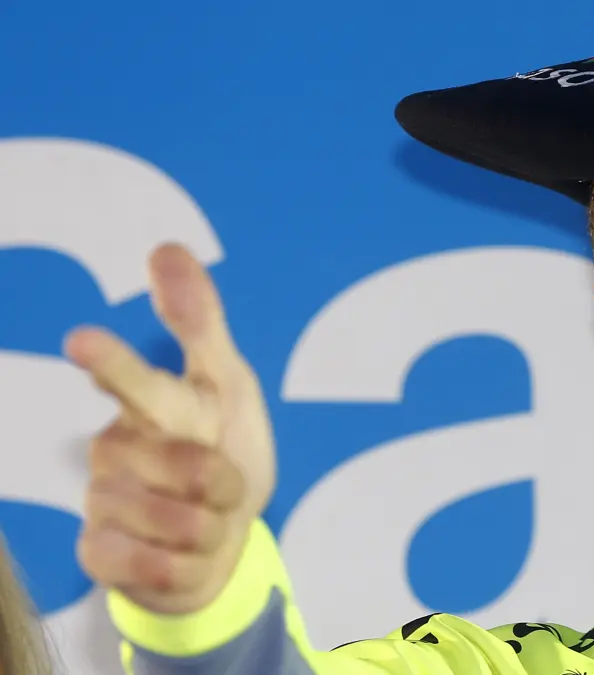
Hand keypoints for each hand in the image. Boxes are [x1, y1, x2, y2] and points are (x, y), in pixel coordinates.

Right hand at [66, 244, 276, 614]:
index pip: (135, 381)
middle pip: (182, 463)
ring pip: (178, 520)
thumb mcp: (228, 387)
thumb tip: (165, 247)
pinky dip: (186, 565)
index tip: (82, 341)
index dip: (114, 364)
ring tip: (208, 517)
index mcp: (153, 403)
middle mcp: (117, 448)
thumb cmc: (223, 449)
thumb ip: (198, 322)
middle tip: (226, 484)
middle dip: (218, 480)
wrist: (216, 540)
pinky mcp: (99, 554)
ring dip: (213, 526)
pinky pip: (154, 566)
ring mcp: (103, 501)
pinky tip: (182, 554)